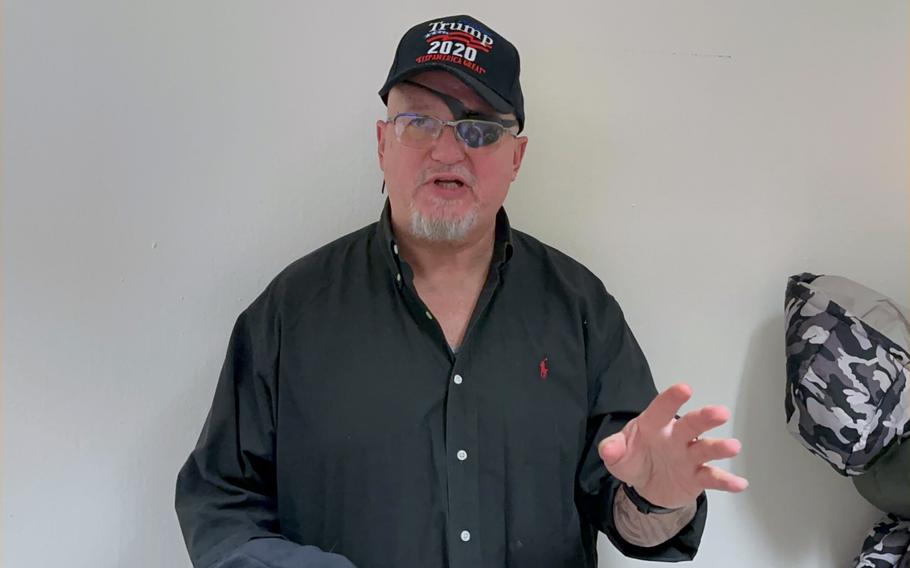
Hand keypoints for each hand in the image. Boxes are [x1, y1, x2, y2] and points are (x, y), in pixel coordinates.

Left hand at [597, 383, 747, 508]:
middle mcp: (676, 438)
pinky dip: (727, 481)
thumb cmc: (635, 457)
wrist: (647, 484)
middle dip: (704, 418)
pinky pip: (713, 478)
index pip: (661, 410)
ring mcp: (689, 456)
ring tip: (733, 447)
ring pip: (705, 449)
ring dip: (719, 448)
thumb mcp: (618, 455)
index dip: (671, 400)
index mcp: (654, 426)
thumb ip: (613, 449)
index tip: (684, 389)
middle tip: (720, 413)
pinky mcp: (697, 477)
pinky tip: (740, 484)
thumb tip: (608, 449)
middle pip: (691, 425)